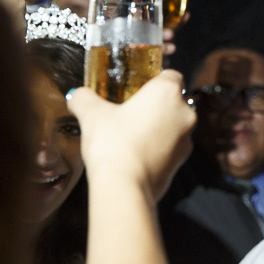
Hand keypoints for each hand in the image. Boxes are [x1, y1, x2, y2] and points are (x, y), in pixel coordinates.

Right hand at [67, 71, 195, 200]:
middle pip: (173, 101)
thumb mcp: (91, 114)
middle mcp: (184, 113)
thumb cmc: (113, 144)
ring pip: (173, 126)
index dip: (154, 79)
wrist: (124, 188)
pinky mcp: (181, 162)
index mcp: (167, 93)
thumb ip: (84, 98)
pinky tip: (135, 153)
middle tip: (129, 112)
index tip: (138, 87)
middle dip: (154, 105)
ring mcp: (186, 140)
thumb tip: (76, 95)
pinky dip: (157, 148)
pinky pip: (170, 148)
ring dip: (157, 128)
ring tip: (130, 135)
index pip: (171, 75)